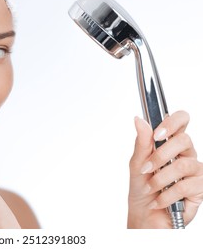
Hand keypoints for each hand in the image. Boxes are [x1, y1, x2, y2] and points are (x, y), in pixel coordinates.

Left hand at [128, 111, 202, 227]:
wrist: (145, 214)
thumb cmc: (141, 187)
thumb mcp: (137, 163)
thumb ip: (142, 142)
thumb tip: (139, 120)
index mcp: (171, 142)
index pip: (181, 120)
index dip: (172, 123)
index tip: (156, 135)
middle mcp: (185, 153)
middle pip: (184, 140)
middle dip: (160, 156)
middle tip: (146, 168)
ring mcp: (195, 170)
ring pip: (183, 165)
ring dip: (160, 179)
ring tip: (149, 188)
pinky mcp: (199, 188)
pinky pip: (186, 186)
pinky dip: (166, 195)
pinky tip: (158, 200)